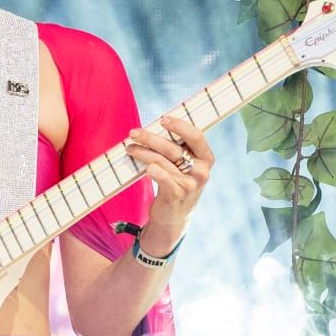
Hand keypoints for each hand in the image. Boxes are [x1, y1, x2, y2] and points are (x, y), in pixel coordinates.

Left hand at [124, 115, 213, 253]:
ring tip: (130, 148)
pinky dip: (154, 171)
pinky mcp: (177, 196)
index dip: (180, 126)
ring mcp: (190, 184)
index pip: (196, 136)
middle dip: (151, 138)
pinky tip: (146, 167)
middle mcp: (201, 171)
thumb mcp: (182, 165)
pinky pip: (163, 179)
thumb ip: (176, 148)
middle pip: (174, 149)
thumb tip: (152, 127)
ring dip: (143, 153)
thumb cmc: (176, 182)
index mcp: (206, 158)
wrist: (174, 215)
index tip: (163, 119)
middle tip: (134, 132)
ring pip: (162, 162)